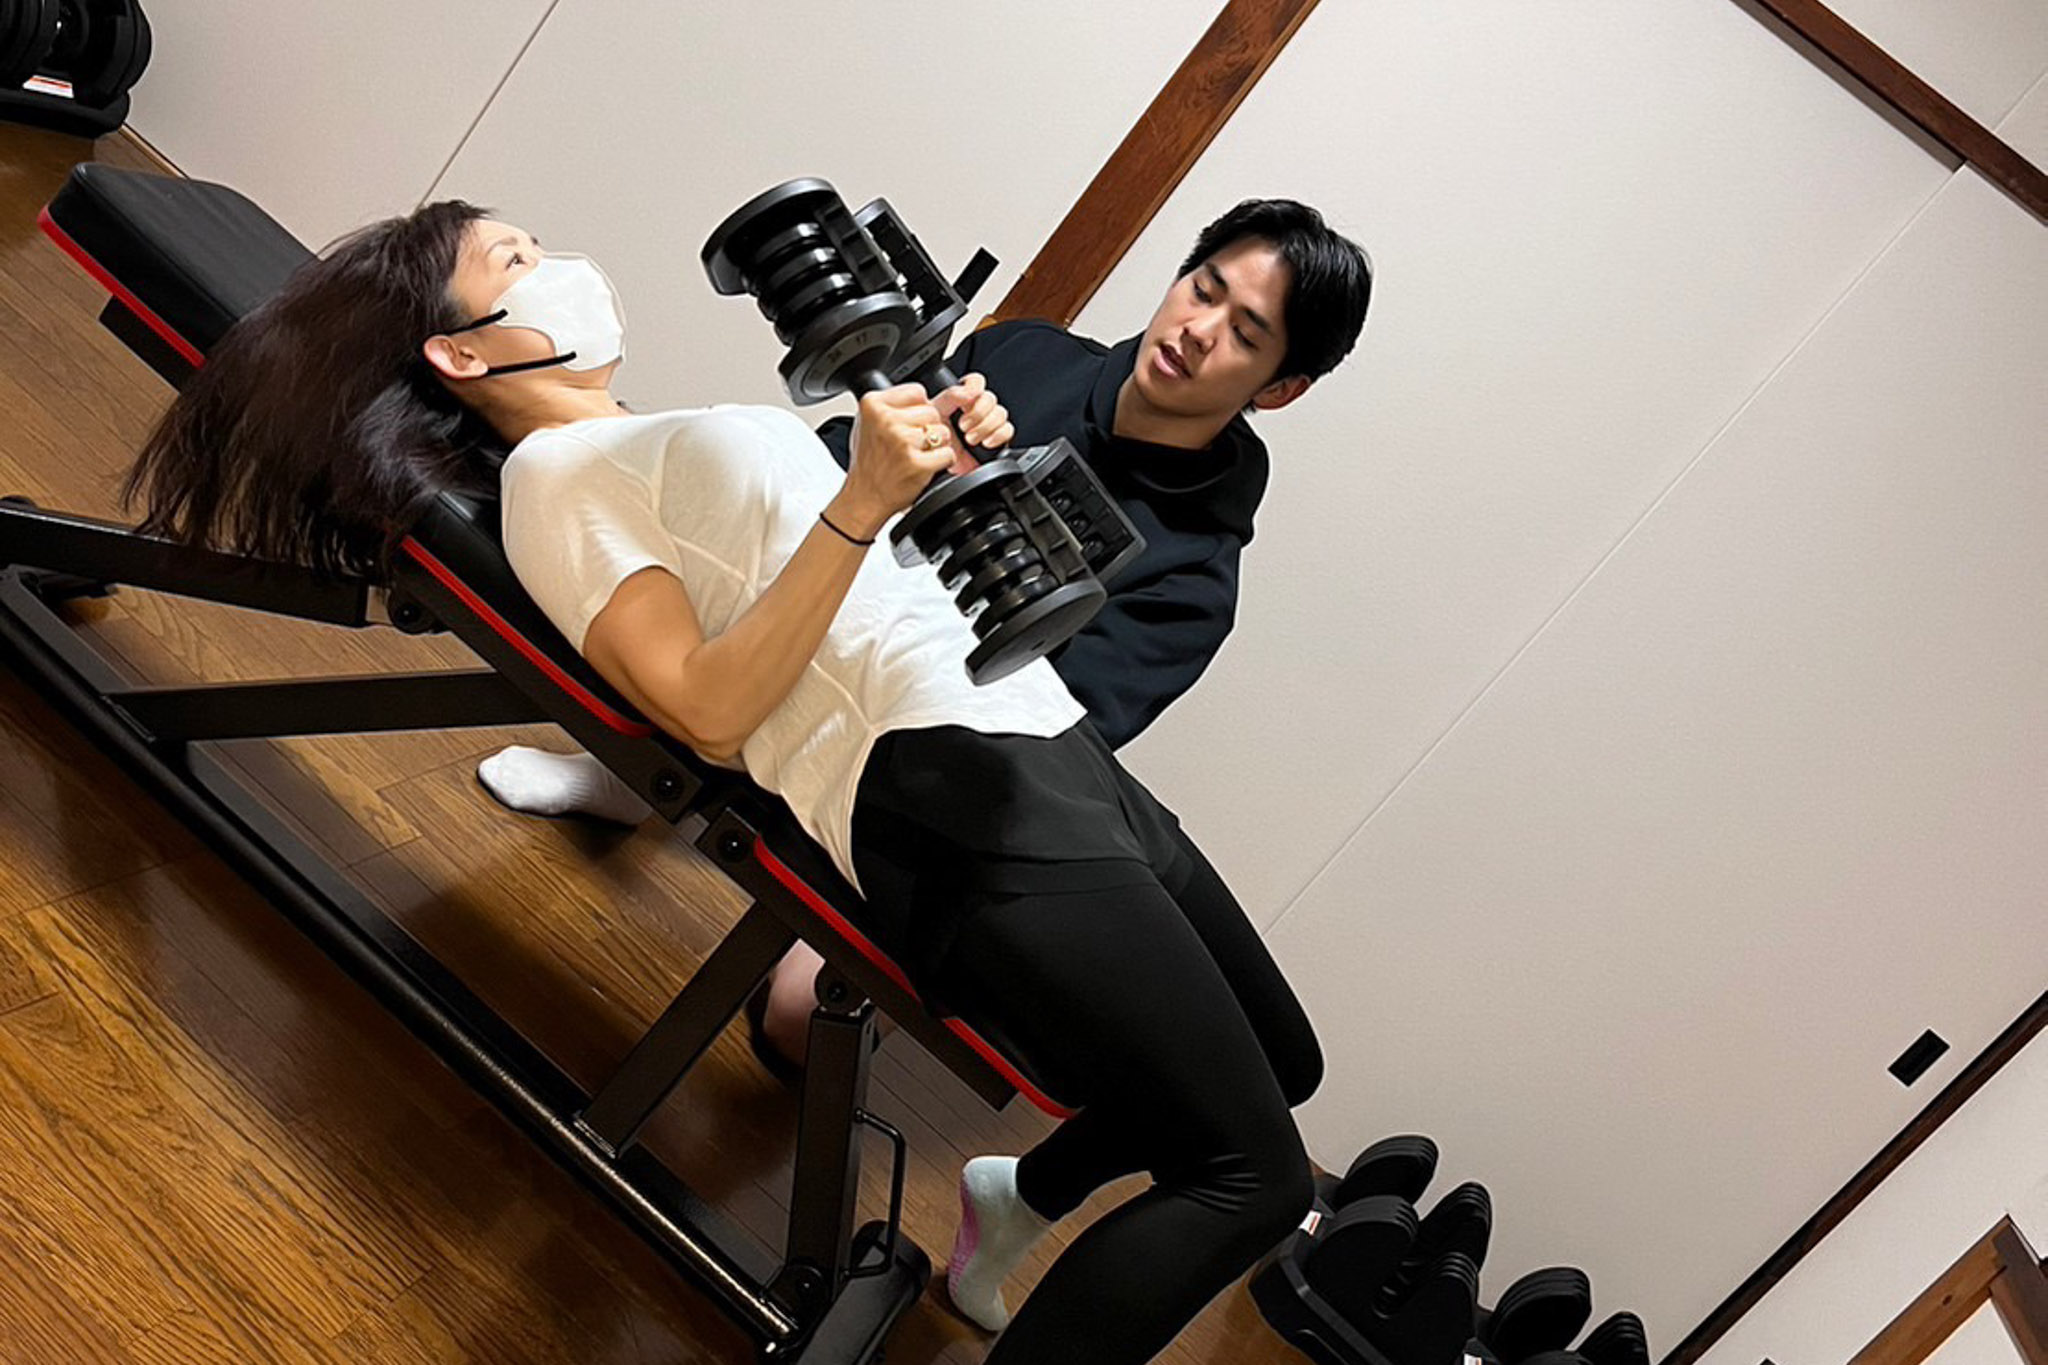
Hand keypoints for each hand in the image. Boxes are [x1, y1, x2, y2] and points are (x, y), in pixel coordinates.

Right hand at [836, 383, 963, 537]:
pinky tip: (923, 466)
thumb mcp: (869, 423)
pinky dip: (941, 462)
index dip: (918, 409)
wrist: (864, 496)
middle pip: (932, 411)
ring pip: (943, 431)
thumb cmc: (868, 461)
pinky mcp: (916, 462)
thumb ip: (892, 405)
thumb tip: (930, 394)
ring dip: (936, 445)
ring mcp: (901, 441)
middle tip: (911, 444)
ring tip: (916, 455)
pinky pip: (947, 454)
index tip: (909, 423)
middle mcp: (885, 419)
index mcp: (872, 404)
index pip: (917, 392)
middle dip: (929, 428)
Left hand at [936, 372, 1011, 471]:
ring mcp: (989, 423)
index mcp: (962, 398)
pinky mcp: (998, 439)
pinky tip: (986, 443)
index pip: (976, 382)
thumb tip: (968, 391)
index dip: (975, 387)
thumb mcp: (934, 413)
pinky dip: (998, 436)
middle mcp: (978, 408)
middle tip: (963, 426)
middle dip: (978, 413)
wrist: (940, 464)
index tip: (967, 399)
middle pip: (990, 397)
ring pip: (1001, 413)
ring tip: (970, 439)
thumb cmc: (933, 439)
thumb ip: (950, 397)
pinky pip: (1008, 430)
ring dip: (985, 426)